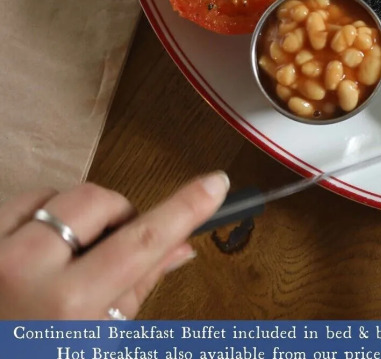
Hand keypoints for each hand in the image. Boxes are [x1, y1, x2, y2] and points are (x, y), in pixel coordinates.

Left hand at [0, 172, 229, 319]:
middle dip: (116, 216)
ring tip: (67, 258)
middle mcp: (25, 271)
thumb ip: (138, 286)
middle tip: (113, 247)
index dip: (185, 208)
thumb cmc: (41, 354)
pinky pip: (21, 203)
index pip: (143, 241)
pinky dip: (38, 218)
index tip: (214, 183)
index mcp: (68, 306)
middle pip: (98, 201)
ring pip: (57, 196)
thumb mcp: (97, 339)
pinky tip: (38, 250)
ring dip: (74, 218)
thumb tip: (181, 246)